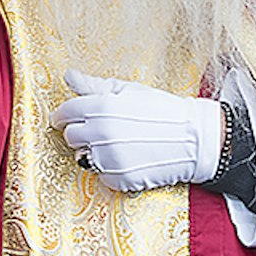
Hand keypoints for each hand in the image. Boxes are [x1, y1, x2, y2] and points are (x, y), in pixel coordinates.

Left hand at [57, 73, 224, 192]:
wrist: (193, 137)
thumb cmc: (162, 110)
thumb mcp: (128, 90)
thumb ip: (93, 86)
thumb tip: (69, 76)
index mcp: (101, 107)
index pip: (65, 113)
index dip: (62, 116)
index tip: (64, 119)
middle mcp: (101, 134)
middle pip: (71, 137)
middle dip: (81, 132)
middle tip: (101, 130)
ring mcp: (110, 158)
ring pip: (84, 157)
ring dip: (96, 152)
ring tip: (120, 144)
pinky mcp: (120, 179)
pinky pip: (102, 176)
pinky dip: (111, 169)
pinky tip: (129, 158)